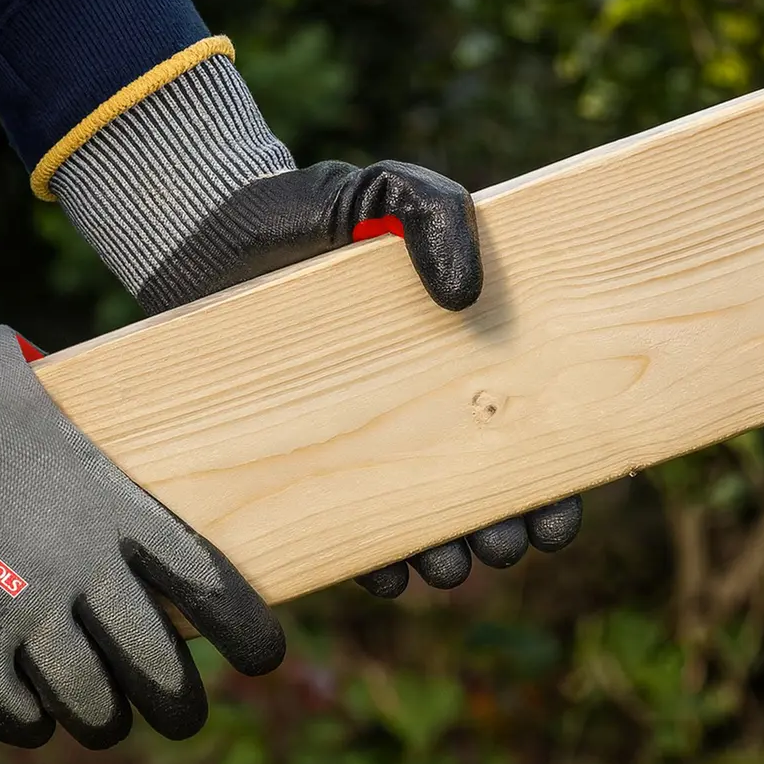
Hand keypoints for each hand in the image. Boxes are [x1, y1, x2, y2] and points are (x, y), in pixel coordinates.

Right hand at [0, 265, 283, 746]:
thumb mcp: (34, 382)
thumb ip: (68, 410)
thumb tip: (67, 392)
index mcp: (111, 501)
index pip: (203, 575)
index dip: (243, 624)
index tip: (265, 655)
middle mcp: (79, 564)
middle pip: (155, 660)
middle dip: (178, 699)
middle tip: (184, 713)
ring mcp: (21, 607)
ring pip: (89, 699)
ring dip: (104, 715)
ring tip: (111, 716)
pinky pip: (9, 709)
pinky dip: (28, 719)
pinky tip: (38, 715)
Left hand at [43, 43, 581, 597]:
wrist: (205, 232)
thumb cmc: (308, 211)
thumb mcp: (386, 193)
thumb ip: (438, 216)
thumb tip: (466, 298)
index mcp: (454, 350)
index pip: (521, 421)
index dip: (551, 475)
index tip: (558, 516)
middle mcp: (412, 400)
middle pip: (478, 482)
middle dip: (501, 528)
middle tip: (505, 548)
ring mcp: (355, 430)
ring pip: (416, 513)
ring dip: (443, 552)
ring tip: (447, 567)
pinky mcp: (295, 452)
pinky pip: (338, 521)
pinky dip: (367, 554)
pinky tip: (384, 570)